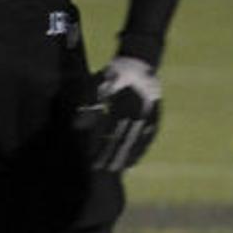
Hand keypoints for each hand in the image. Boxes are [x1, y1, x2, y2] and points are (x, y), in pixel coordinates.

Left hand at [77, 56, 160, 171]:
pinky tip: (135, 159)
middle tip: (104, 171)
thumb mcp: (96, 86)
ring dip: (128, 156)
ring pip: (138, 141)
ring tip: (119, 169)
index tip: (94, 162)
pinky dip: (141, 149)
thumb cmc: (112, 73)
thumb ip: (88, 107)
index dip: (102, 149)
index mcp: (121, 106)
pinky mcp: (156, 115)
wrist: (139, 61)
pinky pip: (149, 137)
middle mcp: (137, 114)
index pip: (109, 135)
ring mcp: (149, 115)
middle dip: (113, 157)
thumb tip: (76, 127)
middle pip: (124, 141)